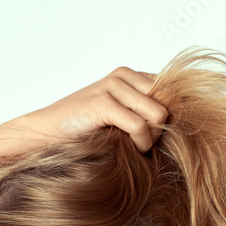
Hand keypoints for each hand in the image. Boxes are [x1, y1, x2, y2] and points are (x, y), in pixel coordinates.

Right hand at [10, 66, 168, 152]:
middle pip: (169, 102)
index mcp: (130, 75)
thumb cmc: (83, 131)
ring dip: (153, 137)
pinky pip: (139, 126)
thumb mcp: (119, 117)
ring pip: (159, 114)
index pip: (171, 91)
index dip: (168, 118)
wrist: (46, 134)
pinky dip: (141, 143)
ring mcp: (112, 87)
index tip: (154, 136)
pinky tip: (132, 150)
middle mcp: (123, 75)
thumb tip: (179, 123)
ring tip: (138, 147)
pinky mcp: (102, 103)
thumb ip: (144, 112)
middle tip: (145, 145)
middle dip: (162, 128)